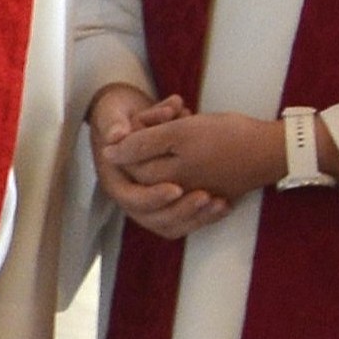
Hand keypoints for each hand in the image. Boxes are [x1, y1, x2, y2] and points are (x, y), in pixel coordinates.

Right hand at [86, 86, 222, 237]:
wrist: (132, 118)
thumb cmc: (121, 117)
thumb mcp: (114, 115)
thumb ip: (114, 124)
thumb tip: (116, 136)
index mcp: (115, 179)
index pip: (131, 198)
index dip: (152, 197)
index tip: (175, 188)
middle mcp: (132, 194)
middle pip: (153, 217)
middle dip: (181, 210)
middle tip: (205, 197)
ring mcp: (151, 200)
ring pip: (171, 223)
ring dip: (195, 216)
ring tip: (220, 203)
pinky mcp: (169, 201)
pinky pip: (185, 219)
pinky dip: (204, 215)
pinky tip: (225, 204)